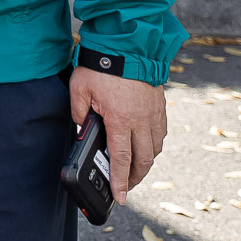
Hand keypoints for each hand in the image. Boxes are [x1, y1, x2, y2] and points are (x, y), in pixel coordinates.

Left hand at [68, 69, 166, 204]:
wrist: (127, 43)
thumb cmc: (100, 66)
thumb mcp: (79, 89)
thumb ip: (79, 113)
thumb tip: (82, 129)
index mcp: (120, 120)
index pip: (121, 159)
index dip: (121, 181)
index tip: (121, 197)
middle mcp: (141, 121)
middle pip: (143, 160)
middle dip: (135, 178)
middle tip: (127, 187)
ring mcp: (154, 114)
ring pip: (155, 149)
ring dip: (146, 163)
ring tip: (135, 169)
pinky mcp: (161, 105)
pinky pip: (161, 134)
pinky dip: (154, 145)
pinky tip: (145, 146)